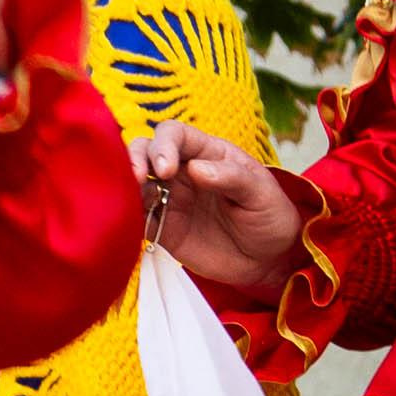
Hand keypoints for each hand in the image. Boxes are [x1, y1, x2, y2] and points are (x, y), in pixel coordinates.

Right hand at [132, 123, 307, 289]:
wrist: (268, 260)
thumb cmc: (269, 216)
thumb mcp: (260, 193)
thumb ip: (231, 177)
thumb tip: (195, 168)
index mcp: (206, 153)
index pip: (174, 134)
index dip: (163, 145)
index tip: (166, 170)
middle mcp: (182, 172)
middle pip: (145, 151)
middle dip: (135, 159)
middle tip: (139, 179)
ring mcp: (169, 199)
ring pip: (134, 182)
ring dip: (126, 187)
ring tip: (133, 202)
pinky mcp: (162, 228)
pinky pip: (136, 217)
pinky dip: (127, 216)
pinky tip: (131, 221)